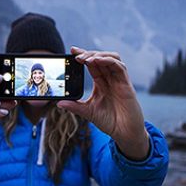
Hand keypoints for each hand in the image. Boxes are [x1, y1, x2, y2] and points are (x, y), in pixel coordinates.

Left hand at [57, 46, 149, 160]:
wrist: (124, 133)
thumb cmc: (110, 122)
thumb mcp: (88, 112)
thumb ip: (75, 106)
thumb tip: (59, 103)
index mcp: (101, 84)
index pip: (92, 65)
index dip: (83, 56)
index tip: (72, 51)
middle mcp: (110, 79)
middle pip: (101, 58)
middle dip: (88, 53)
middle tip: (76, 55)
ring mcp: (119, 81)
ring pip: (112, 58)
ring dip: (99, 55)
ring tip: (86, 58)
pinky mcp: (126, 84)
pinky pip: (120, 67)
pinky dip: (109, 61)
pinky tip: (98, 61)